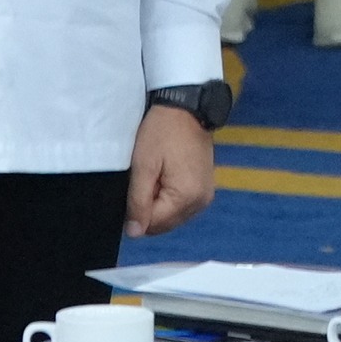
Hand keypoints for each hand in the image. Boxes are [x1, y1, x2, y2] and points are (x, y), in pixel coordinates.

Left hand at [127, 104, 218, 233]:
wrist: (187, 107)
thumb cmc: (162, 132)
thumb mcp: (143, 166)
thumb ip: (138, 201)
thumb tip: (134, 233)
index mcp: (186, 198)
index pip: (152, 224)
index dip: (136, 210)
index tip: (134, 185)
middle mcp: (200, 203)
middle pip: (164, 224)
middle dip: (149, 208)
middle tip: (145, 178)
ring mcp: (205, 196)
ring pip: (172, 216)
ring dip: (158, 204)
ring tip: (156, 175)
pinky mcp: (205, 188)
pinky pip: (182, 206)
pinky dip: (170, 198)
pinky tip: (165, 176)